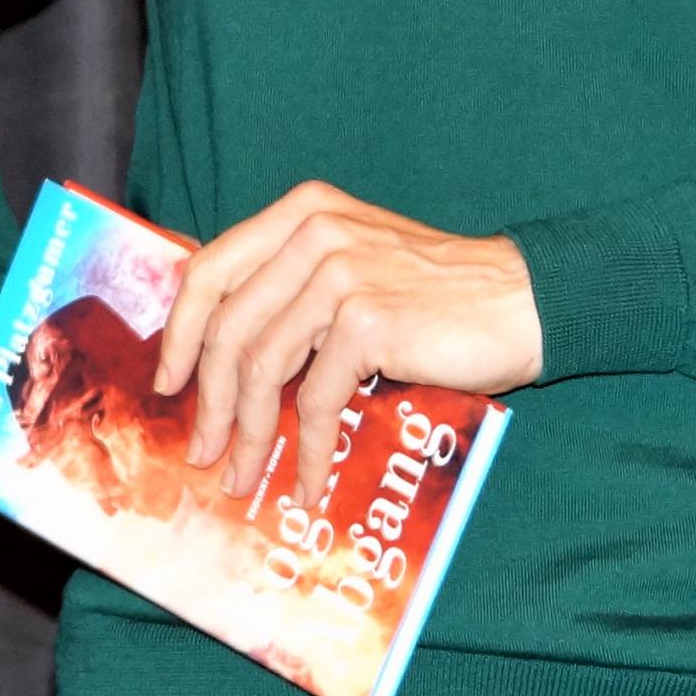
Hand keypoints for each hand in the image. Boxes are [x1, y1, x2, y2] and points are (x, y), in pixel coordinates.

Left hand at [155, 182, 541, 509]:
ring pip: (263, 368)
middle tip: (203, 452)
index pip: (210, 270)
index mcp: (300, 213)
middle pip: (228, 327)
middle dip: (210, 401)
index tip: (168, 383)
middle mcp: (313, 233)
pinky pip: (317, 400)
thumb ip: (292, 286)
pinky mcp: (369, 321)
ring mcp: (340, 274)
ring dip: (250, 436)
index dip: (181, 333)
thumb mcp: (354, 264)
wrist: (526, 301)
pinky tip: (309, 482)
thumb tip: (218, 354)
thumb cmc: (438, 296)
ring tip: (244, 477)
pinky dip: (309, 451)